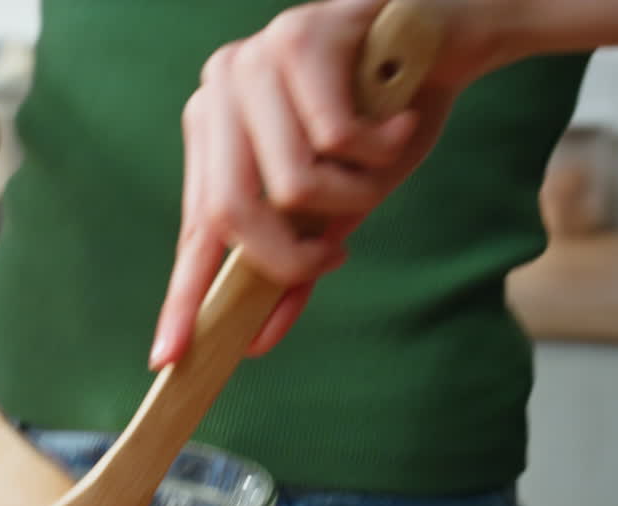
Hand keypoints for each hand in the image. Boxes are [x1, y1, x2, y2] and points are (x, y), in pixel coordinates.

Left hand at [151, 0, 464, 368]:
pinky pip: (336, 140)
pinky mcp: (301, 38)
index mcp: (214, 132)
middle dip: (289, 258)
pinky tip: (398, 122)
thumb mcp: (339, 202)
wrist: (449, 36)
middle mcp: (219, 92)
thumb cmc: (386, 119)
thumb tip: (257, 340)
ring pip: (290, 185)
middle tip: (335, 258)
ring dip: (354, 195)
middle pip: (231, 213)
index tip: (168, 357)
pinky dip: (382, 150)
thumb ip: (296, 263)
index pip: (194, 228)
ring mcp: (253, 61)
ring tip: (383, 160)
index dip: (182, 296)